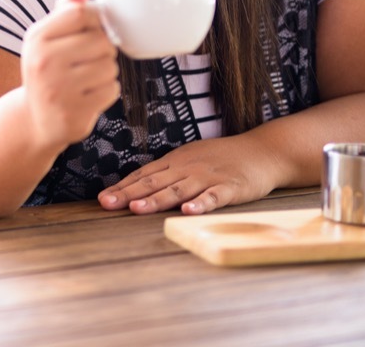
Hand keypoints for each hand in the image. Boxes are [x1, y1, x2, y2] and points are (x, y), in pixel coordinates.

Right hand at [20, 0, 120, 151]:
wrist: (34, 119)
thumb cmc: (46, 71)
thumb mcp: (45, 39)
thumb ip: (63, 13)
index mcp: (37, 38)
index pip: (80, 14)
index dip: (95, 20)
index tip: (92, 30)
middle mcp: (44, 62)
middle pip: (101, 40)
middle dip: (104, 49)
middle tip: (90, 59)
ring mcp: (59, 90)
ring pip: (110, 66)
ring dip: (106, 71)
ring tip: (89, 77)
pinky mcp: (74, 113)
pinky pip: (111, 90)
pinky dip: (107, 91)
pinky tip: (90, 94)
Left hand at [96, 135, 283, 214]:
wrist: (261, 151)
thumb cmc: (222, 158)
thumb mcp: (190, 160)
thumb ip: (167, 173)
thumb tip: (138, 185)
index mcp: (176, 162)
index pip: (144, 175)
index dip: (123, 187)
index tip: (102, 198)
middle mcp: (187, 168)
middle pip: (154, 183)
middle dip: (128, 194)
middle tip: (107, 204)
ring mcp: (208, 177)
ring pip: (178, 190)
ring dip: (157, 200)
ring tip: (137, 209)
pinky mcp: (230, 187)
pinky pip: (214, 197)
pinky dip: (201, 204)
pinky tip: (188, 211)